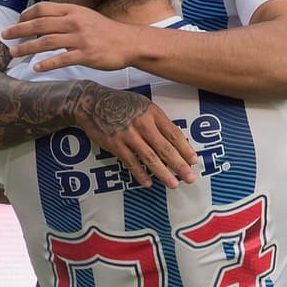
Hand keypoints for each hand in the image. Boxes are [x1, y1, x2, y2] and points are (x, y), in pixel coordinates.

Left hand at [4, 4, 140, 71]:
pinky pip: (61, 59)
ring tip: (14, 53)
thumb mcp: (85, 16)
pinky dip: (46, 64)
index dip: (26, 14)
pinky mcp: (86, 55)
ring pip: (47, 42)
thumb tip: (45, 21)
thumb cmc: (105, 31)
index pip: (43, 8)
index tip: (17, 21)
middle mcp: (74, 22)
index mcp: (72, 11)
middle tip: (4, 35)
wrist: (129, 42)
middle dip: (19, 30)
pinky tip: (36, 67)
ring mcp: (80, 39)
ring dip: (27, 47)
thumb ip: (66, 17)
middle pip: (40, 24)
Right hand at [68, 84, 196, 188]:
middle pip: (165, 148)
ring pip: (150, 158)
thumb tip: (176, 141)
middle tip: (190, 178)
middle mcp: (142, 124)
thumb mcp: (143, 106)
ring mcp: (128, 135)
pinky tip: (148, 183)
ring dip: (163, 173)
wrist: (91, 102)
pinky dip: (140, 174)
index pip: (174, 134)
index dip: (185, 149)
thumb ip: (158, 121)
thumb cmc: (121, 104)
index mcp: (153, 113)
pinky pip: (131, 162)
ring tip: (173, 184)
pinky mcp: (115, 144)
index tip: (194, 161)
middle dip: (179, 165)